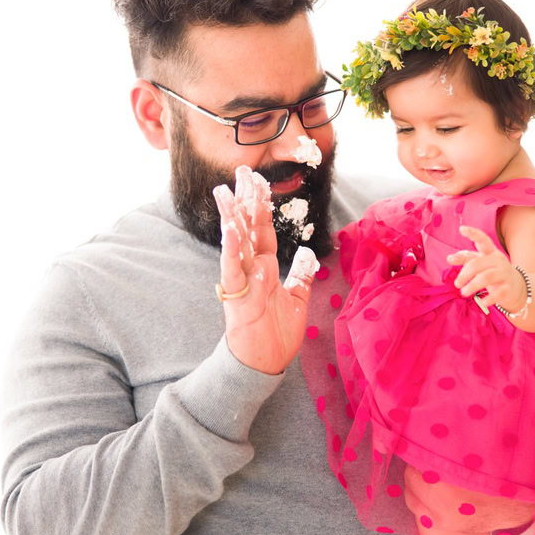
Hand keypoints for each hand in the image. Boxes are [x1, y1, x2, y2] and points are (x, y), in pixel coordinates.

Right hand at [213, 165, 318, 374]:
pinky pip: (233, 269)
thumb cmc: (276, 334)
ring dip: (231, 217)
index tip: (260, 181)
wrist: (263, 363)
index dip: (262, 205)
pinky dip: (232, 249)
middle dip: (245, 199)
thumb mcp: (298, 299)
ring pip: (236, 243)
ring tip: (224, 191)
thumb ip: (302, 274)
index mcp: (265, 267)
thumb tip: (309, 253)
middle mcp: (252, 269)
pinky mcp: (237, 296)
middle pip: (248, 227)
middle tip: (242, 171)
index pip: (263, 229)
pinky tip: (231, 229)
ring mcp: (242, 281)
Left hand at [447, 225, 526, 310]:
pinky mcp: (508, 288)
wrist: (516, 288)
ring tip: (463, 293)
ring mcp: (504, 274)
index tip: (461, 229)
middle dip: (464, 274)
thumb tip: (449, 258)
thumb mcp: (481, 264)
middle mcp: (498, 260)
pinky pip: (497, 293)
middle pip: (478, 263)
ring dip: (472, 286)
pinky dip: (488, 298)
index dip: (473, 234)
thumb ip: (466, 259)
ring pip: (486, 277)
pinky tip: (481, 302)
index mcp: (491, 252)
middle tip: (456, 284)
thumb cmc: (493, 273)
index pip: (483, 240)